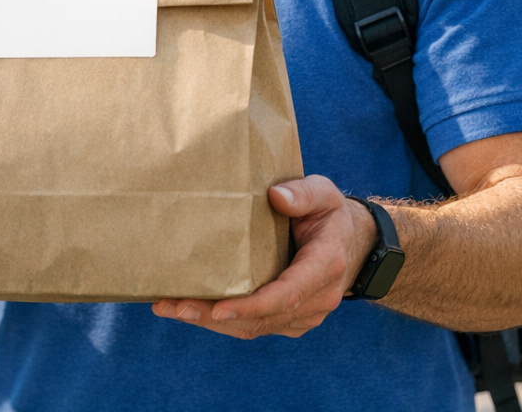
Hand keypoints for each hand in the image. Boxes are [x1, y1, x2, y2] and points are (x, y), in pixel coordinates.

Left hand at [152, 175, 375, 338]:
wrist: (352, 243)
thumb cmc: (330, 214)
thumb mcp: (325, 193)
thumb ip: (304, 193)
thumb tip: (276, 196)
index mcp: (325, 266)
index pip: (287, 294)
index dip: (252, 305)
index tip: (218, 309)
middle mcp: (317, 298)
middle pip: (261, 318)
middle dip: (215, 317)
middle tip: (173, 307)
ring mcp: (304, 314)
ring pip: (254, 327)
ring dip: (211, 322)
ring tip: (169, 308)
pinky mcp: (290, 319)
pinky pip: (255, 326)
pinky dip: (222, 321)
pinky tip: (189, 309)